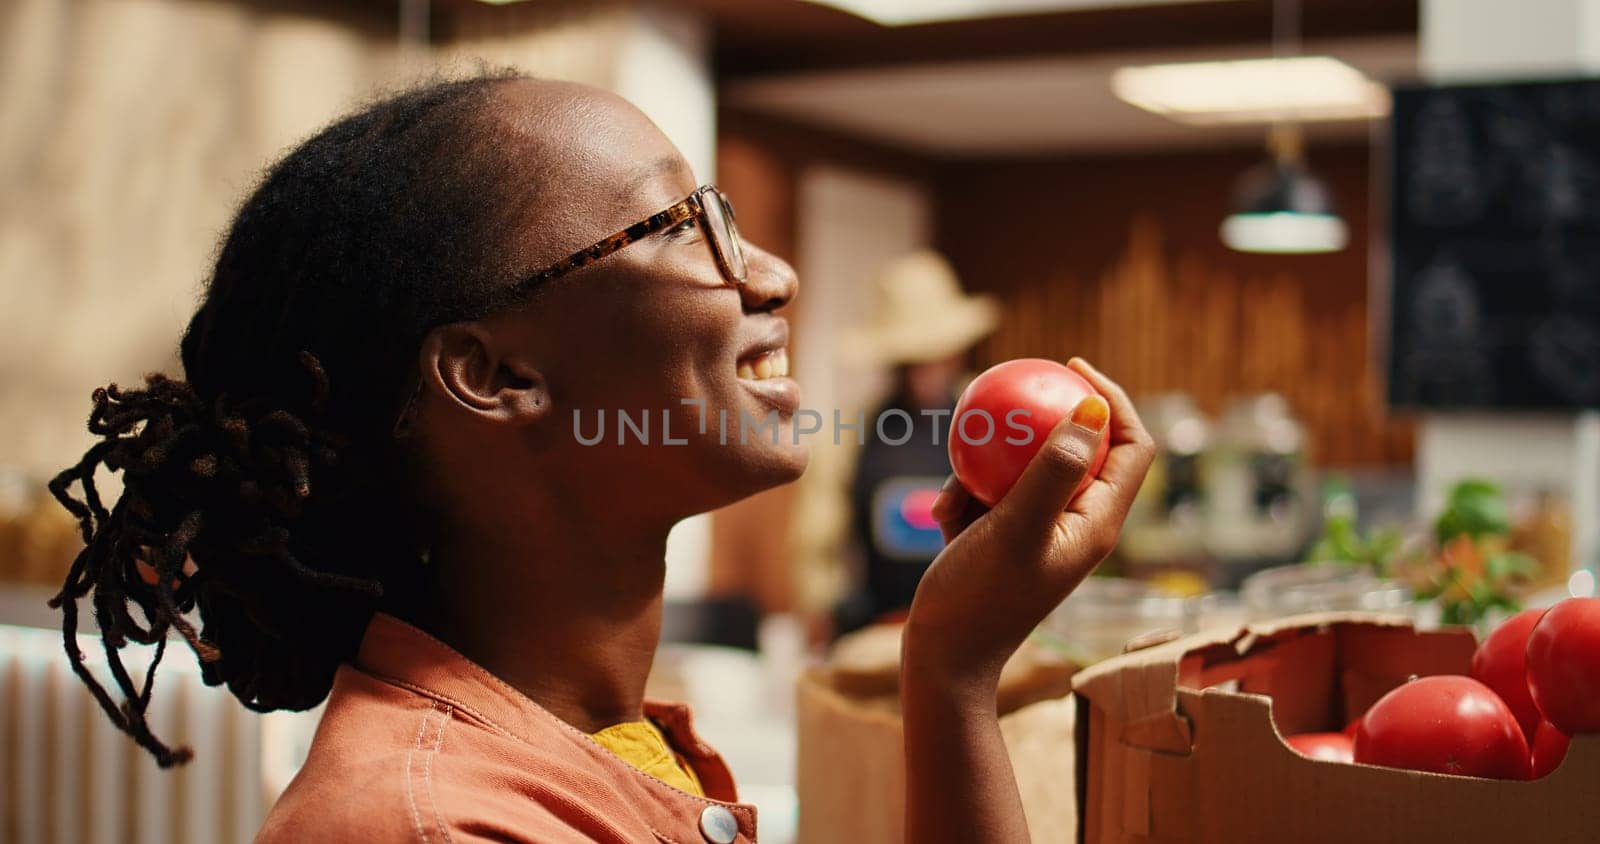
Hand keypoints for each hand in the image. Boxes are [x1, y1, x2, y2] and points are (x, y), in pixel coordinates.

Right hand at [901, 358, 1155, 690]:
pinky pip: (990, 497)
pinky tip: (942, 514)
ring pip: (1025, 470)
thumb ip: (1055, 471)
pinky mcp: (1004, 539)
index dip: (1114, 401)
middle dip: (1046, 420)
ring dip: (989, 469)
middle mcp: (1077, 525)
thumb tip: (1094, 411)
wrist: (944, 658)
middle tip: (1015, 387)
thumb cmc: (982, 597)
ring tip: (959, 482)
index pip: (1133, 447)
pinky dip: (966, 498)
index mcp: (1099, 523)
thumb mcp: (1016, 527)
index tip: (1073, 370)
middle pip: (1079, 450)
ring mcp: (1040, 532)